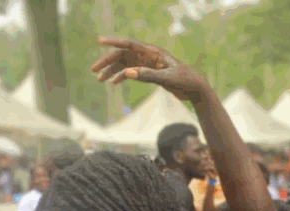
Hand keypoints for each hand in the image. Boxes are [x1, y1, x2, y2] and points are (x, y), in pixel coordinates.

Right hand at [91, 38, 208, 101]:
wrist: (196, 89)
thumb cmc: (185, 81)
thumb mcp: (167, 79)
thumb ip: (147, 75)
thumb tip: (127, 73)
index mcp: (153, 52)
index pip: (129, 44)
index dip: (113, 42)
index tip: (99, 41)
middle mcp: (149, 55)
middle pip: (123, 54)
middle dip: (107, 61)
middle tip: (94, 70)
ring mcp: (149, 64)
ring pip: (125, 64)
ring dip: (112, 70)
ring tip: (100, 80)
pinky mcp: (151, 73)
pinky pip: (131, 72)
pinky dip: (122, 76)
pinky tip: (114, 83)